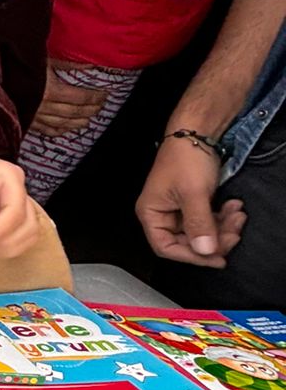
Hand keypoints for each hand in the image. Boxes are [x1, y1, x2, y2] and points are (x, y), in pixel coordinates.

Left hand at [0, 139, 37, 255]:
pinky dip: (2, 249)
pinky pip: (16, 239)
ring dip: (6, 249)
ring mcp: (15, 205)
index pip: (16, 210)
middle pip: (28, 225)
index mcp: (9, 176)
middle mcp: (18, 191)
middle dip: (4, 242)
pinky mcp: (7, 218)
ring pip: (27, 235)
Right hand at [31, 67, 104, 138]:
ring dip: (78, 123)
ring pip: (62, 124)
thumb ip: (67, 65)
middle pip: (75, 112)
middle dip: (90, 110)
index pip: (81, 98)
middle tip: (99, 106)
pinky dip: (58, 130)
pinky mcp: (28, 120)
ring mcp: (35, 115)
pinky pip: (46, 130)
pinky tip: (65, 128)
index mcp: (50, 91)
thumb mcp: (45, 61)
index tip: (103, 94)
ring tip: (87, 120)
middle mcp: (44, 106)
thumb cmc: (20, 67)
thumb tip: (89, 67)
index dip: (95, 97)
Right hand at [136, 133, 246, 268]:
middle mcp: (161, 215)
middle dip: (214, 239)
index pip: (166, 247)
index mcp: (151, 214)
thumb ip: (198, 224)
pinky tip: (234, 206)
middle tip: (235, 233)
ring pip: (201, 231)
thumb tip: (205, 251)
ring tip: (238, 214)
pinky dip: (222, 217)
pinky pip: (207, 219)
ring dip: (223, 227)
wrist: (197, 131)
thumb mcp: (194, 193)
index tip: (217, 257)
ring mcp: (178, 209)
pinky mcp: (192, 203)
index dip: (192, 256)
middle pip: (187, 242)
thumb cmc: (186, 159)